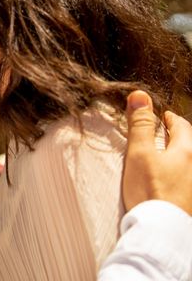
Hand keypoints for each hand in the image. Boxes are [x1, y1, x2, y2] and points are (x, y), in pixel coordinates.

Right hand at [123, 90, 191, 214]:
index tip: (163, 117)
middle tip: (164, 134)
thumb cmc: (150, 191)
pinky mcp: (191, 201)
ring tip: (166, 158)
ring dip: (179, 158)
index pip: (182, 126)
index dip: (170, 119)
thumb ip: (141, 125)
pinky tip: (170, 182)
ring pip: (188, 164)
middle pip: (189, 145)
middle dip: (178, 138)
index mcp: (186, 151)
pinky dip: (180, 175)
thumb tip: (140, 95)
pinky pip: (187, 180)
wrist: (163, 231)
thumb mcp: (140, 153)